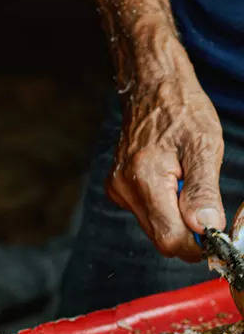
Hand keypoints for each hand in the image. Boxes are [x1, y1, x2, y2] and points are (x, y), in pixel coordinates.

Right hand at [107, 65, 224, 260]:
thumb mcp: (205, 146)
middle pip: (161, 238)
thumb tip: (206, 227)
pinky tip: (172, 181)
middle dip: (189, 232)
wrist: (153, 88)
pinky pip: (147, 215)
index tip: (216, 236)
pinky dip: (166, 208)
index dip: (197, 245)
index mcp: (145, 178)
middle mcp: (125, 188)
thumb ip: (203, 190)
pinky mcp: (117, 188)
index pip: (170, 238)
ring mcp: (118, 189)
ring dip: (178, 218)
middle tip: (208, 209)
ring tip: (188, 184)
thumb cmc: (182, 110)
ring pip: (155, 228)